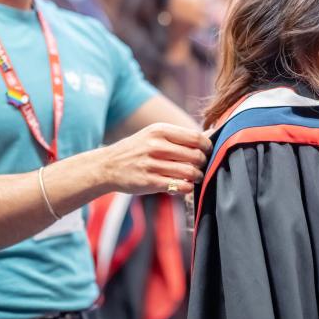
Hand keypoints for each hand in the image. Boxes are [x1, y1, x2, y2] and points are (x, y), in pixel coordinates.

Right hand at [97, 123, 211, 195]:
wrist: (108, 166)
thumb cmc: (137, 149)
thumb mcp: (153, 135)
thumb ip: (179, 136)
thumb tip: (210, 136)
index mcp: (159, 131)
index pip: (195, 138)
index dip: (207, 146)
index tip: (207, 151)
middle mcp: (156, 146)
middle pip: (195, 155)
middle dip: (203, 162)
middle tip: (201, 166)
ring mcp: (152, 164)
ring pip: (190, 172)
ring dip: (197, 176)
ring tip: (195, 177)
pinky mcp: (150, 182)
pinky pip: (180, 186)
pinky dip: (187, 187)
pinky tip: (184, 186)